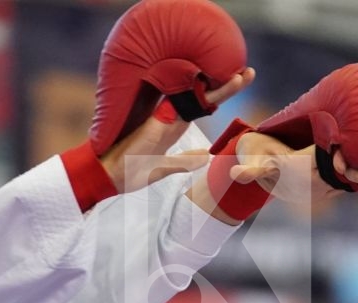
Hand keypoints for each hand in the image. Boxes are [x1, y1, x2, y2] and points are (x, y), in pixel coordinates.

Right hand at [98, 68, 254, 192]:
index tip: (240, 82)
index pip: (202, 104)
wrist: (107, 175)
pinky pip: (177, 108)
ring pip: (194, 97)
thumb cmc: (130, 171)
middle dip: (226, 84)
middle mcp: (169, 117)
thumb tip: (206, 157)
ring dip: (217, 87)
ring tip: (240, 76)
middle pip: (202, 95)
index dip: (221, 94)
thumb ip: (184, 161)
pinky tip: (209, 85)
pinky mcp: (155, 126)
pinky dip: (193, 97)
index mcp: (173, 125)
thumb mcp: (163, 168)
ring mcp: (162, 119)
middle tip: (249, 72)